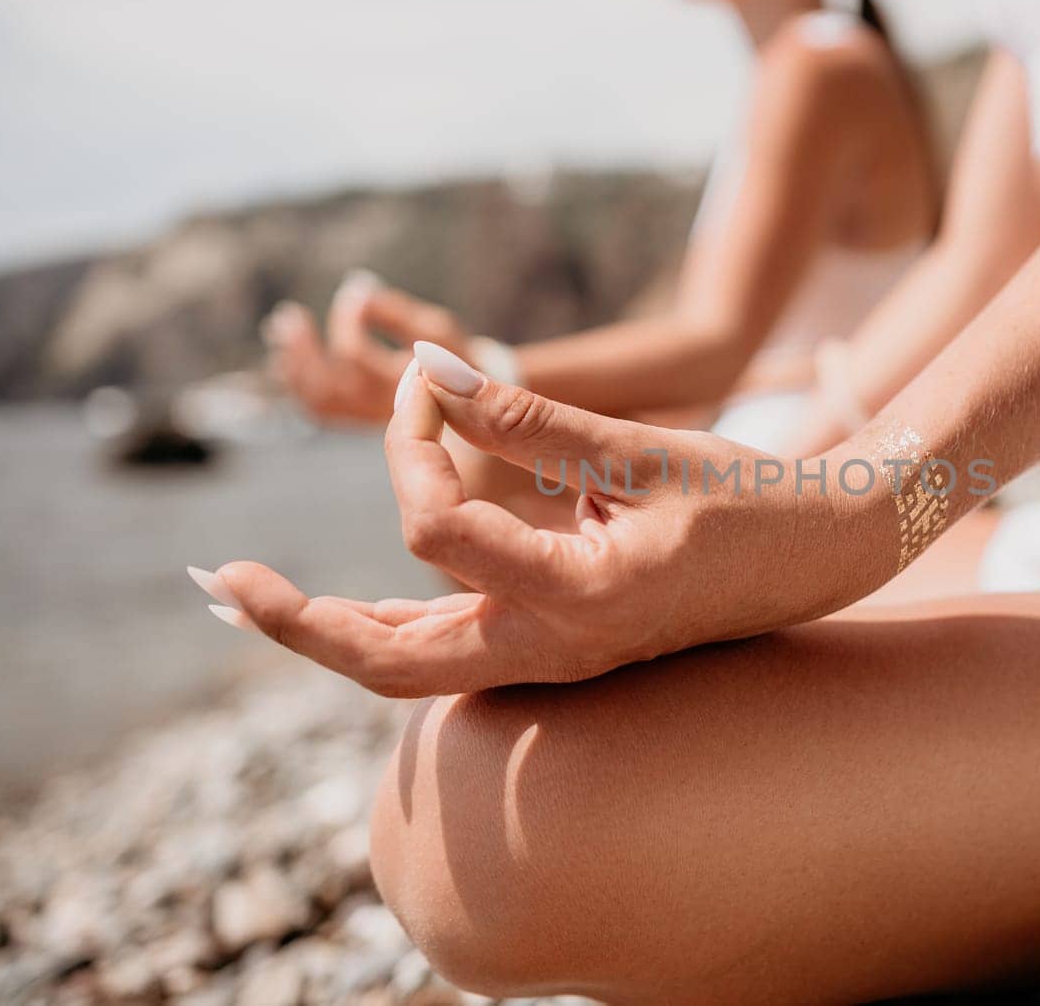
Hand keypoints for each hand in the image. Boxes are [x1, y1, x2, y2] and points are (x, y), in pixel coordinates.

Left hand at [199, 345, 886, 695]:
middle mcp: (553, 650)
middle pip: (385, 661)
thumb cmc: (751, 501)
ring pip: (410, 665)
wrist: (824, 557)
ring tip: (251, 596)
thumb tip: (423, 374)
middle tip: (215, 579)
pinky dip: (388, 625)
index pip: (433, 530)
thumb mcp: (641, 453)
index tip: (426, 384)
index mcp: (578, 602)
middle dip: (293, 620)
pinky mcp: (558, 645)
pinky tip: (347, 604)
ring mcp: (553, 659)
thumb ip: (526, 418)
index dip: (412, 442)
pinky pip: (452, 649)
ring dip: (326, 631)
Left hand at [263, 273, 473, 424]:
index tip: (356, 290)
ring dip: (294, 366)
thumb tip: (359, 290)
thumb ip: (398, 313)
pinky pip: (321, 409)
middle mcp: (384, 410)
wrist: (471, 404)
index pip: (356, 356)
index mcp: (407, 388)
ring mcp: (369, 418)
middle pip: (327, 388)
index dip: (347, 320)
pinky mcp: (360, 419)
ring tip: (282, 330)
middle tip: (288, 316)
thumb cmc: (455, 359)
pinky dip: (300, 384)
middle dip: (303, 351)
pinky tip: (289, 356)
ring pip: (319, 401)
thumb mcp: (437, 331)